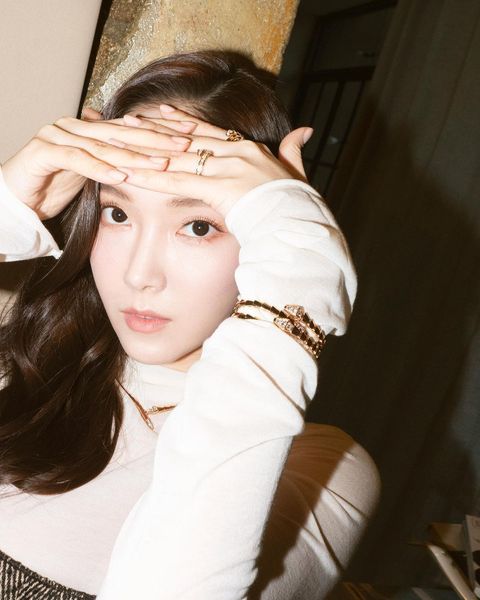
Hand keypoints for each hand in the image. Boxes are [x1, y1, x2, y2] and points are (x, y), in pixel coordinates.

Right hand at [0, 108, 197, 219]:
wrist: (17, 198)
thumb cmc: (55, 187)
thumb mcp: (94, 176)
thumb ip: (117, 165)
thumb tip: (149, 166)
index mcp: (92, 131)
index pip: (133, 129)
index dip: (162, 131)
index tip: (191, 136)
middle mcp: (78, 127)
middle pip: (124, 132)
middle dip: (157, 138)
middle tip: (185, 144)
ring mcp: (59, 135)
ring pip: (104, 145)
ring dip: (135, 154)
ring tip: (161, 162)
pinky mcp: (44, 151)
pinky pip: (77, 158)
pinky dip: (100, 167)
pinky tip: (122, 174)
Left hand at [103, 104, 313, 216]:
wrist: (298, 223)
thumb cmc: (297, 204)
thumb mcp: (296, 172)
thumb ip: (294, 150)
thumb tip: (304, 131)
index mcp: (249, 148)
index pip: (208, 130)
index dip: (181, 121)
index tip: (160, 111)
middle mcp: (235, 152)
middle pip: (185, 138)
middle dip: (154, 130)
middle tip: (127, 121)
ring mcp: (227, 167)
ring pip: (177, 155)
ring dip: (146, 151)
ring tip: (118, 144)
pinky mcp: (219, 186)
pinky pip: (178, 180)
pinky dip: (153, 177)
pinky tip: (130, 174)